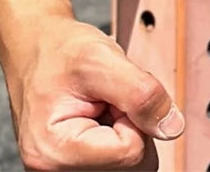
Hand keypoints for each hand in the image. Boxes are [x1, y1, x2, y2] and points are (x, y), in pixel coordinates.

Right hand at [4, 14, 184, 170]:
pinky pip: (118, 161)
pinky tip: (101, 118)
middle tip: (107, 98)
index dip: (134, 116)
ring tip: (102, 105)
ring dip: (127, 129)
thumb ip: (141, 93)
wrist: (37, 49)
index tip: (113, 93)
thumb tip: (172, 127)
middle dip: (131, 124)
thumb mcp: (103, 58)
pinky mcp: (72, 168)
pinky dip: (119, 135)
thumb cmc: (61, 51)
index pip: (131, 152)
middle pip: (131, 165)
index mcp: (55, 151)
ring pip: (128, 164)